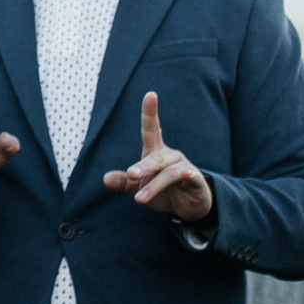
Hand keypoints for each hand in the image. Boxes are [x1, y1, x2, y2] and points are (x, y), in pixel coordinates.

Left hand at [102, 93, 213, 223]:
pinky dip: (188, 177)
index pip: (151, 130)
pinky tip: (186, 176)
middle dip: (144, 166)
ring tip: (139, 199)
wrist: (188, 208)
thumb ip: (124, 183)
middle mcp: (170, 156)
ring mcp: (185, 167)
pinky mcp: (197, 180)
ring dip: (154, 186)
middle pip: (156, 158)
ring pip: (168, 173)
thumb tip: (106, 178)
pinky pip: (190, 177)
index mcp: (155, 153)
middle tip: (131, 174)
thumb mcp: (139, 189)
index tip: (150, 94)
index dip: (150, 113)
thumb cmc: (162, 194)